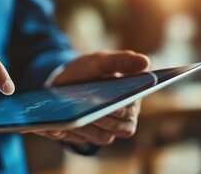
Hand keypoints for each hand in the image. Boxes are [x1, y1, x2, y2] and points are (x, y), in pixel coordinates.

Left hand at [35, 50, 149, 145]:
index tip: (103, 101)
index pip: (129, 109)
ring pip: (100, 137)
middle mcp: (124, 120)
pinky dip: (68, 133)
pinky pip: (80, 140)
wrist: (66, 80)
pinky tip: (55, 126)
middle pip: (115, 127)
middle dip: (99, 118)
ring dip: (84, 128)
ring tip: (68, 119)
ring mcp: (107, 131)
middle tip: (83, 111)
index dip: (117, 108)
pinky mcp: (88, 137)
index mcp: (132, 99)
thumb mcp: (101, 60)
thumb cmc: (89, 70)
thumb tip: (146, 61)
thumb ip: (121, 60)